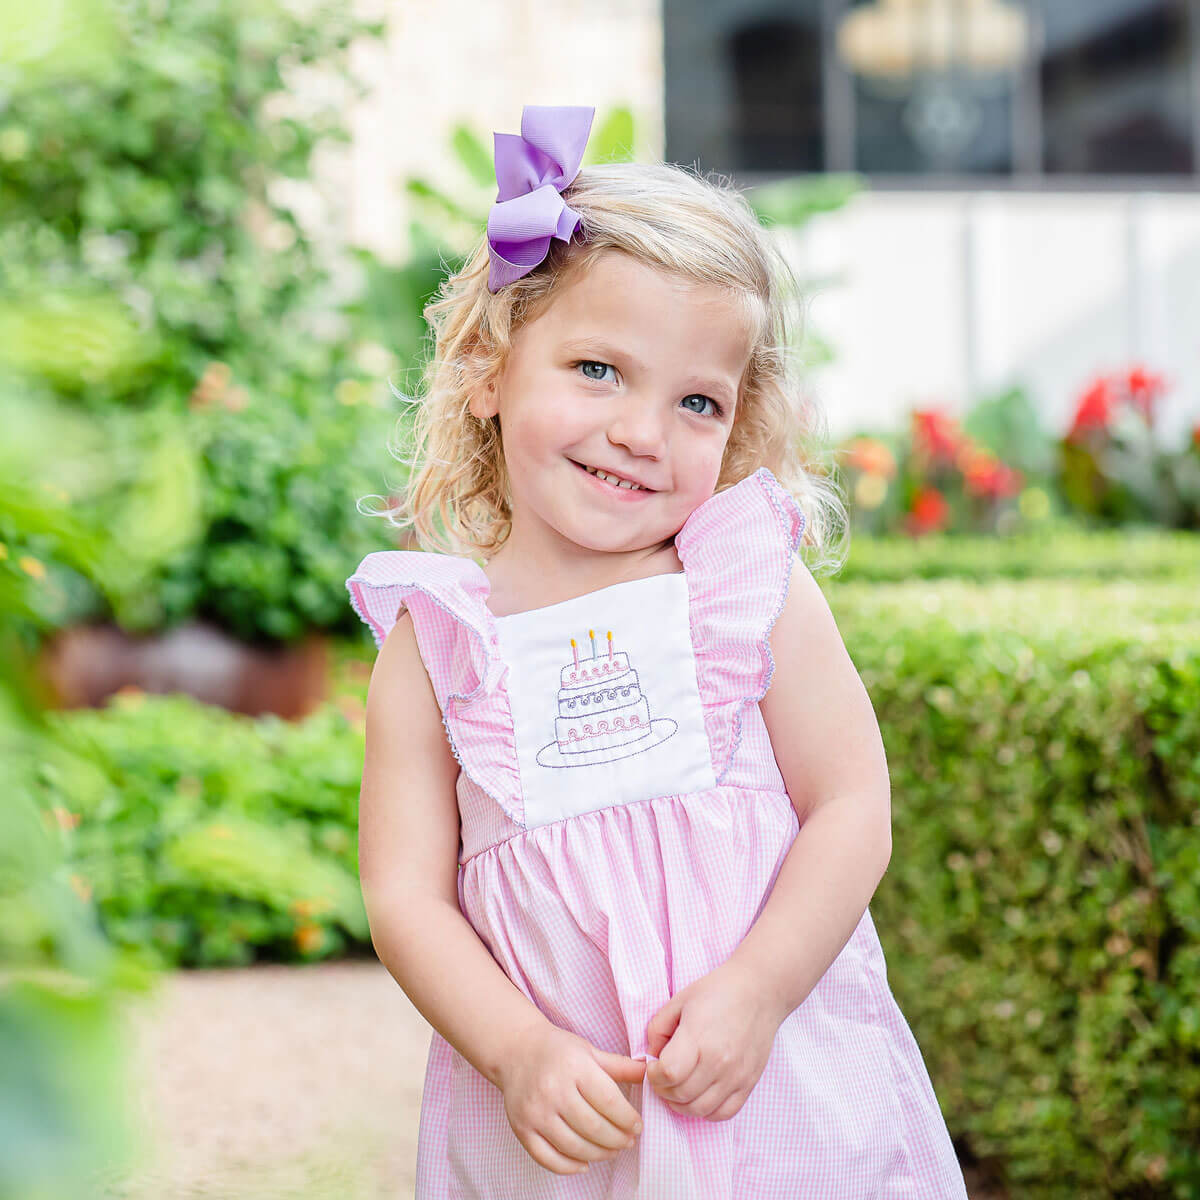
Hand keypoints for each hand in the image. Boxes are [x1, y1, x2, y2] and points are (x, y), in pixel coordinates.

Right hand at [497, 1022, 645, 1175]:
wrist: (515, 1050)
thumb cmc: (557, 1051)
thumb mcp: (589, 1050)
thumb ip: (620, 1066)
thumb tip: (650, 1073)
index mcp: (573, 1066)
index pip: (608, 1101)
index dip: (628, 1119)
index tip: (638, 1126)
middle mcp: (553, 1089)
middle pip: (594, 1128)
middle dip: (617, 1140)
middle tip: (628, 1141)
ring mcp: (535, 1112)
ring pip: (574, 1146)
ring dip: (599, 1154)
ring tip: (612, 1150)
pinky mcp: (522, 1129)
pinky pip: (549, 1158)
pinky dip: (570, 1167)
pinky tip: (585, 1163)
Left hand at [644, 959, 782, 1121]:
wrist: (759, 991)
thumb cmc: (718, 991)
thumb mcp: (679, 1001)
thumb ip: (658, 1029)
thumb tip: (650, 1057)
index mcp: (698, 1038)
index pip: (668, 1074)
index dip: (653, 1074)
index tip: (654, 1064)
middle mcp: (719, 1062)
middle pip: (681, 1095)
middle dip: (663, 1089)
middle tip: (662, 1076)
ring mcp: (736, 1076)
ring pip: (699, 1110)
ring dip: (681, 1104)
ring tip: (678, 1086)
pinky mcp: (748, 1083)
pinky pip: (723, 1113)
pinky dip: (706, 1110)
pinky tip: (699, 1094)